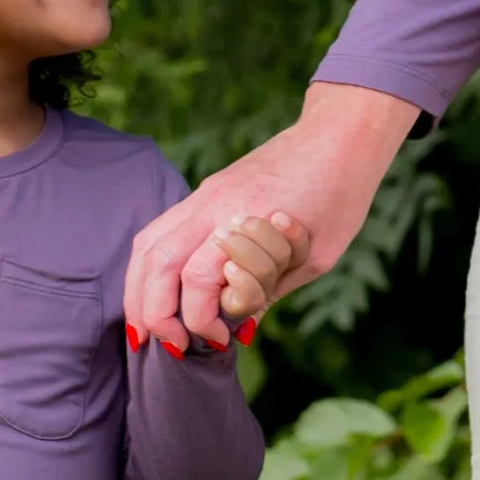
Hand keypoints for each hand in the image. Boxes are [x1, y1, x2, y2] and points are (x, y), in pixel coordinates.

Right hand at [124, 81, 416, 350]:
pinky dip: (150, 265)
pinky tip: (153, 291)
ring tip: (144, 327)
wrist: (340, 134)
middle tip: (168, 345)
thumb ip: (272, 290)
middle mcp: (215, 204)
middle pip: (159, 262)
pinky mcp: (206, 190)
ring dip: (139, 288)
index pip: (198, 281)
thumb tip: (240, 327)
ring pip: (148, 243)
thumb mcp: (317, 257)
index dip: (201, 320)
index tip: (219, 341)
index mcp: (246, 220)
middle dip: (153, 310)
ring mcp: (205, 193)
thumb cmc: (341, 195)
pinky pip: (160, 229)